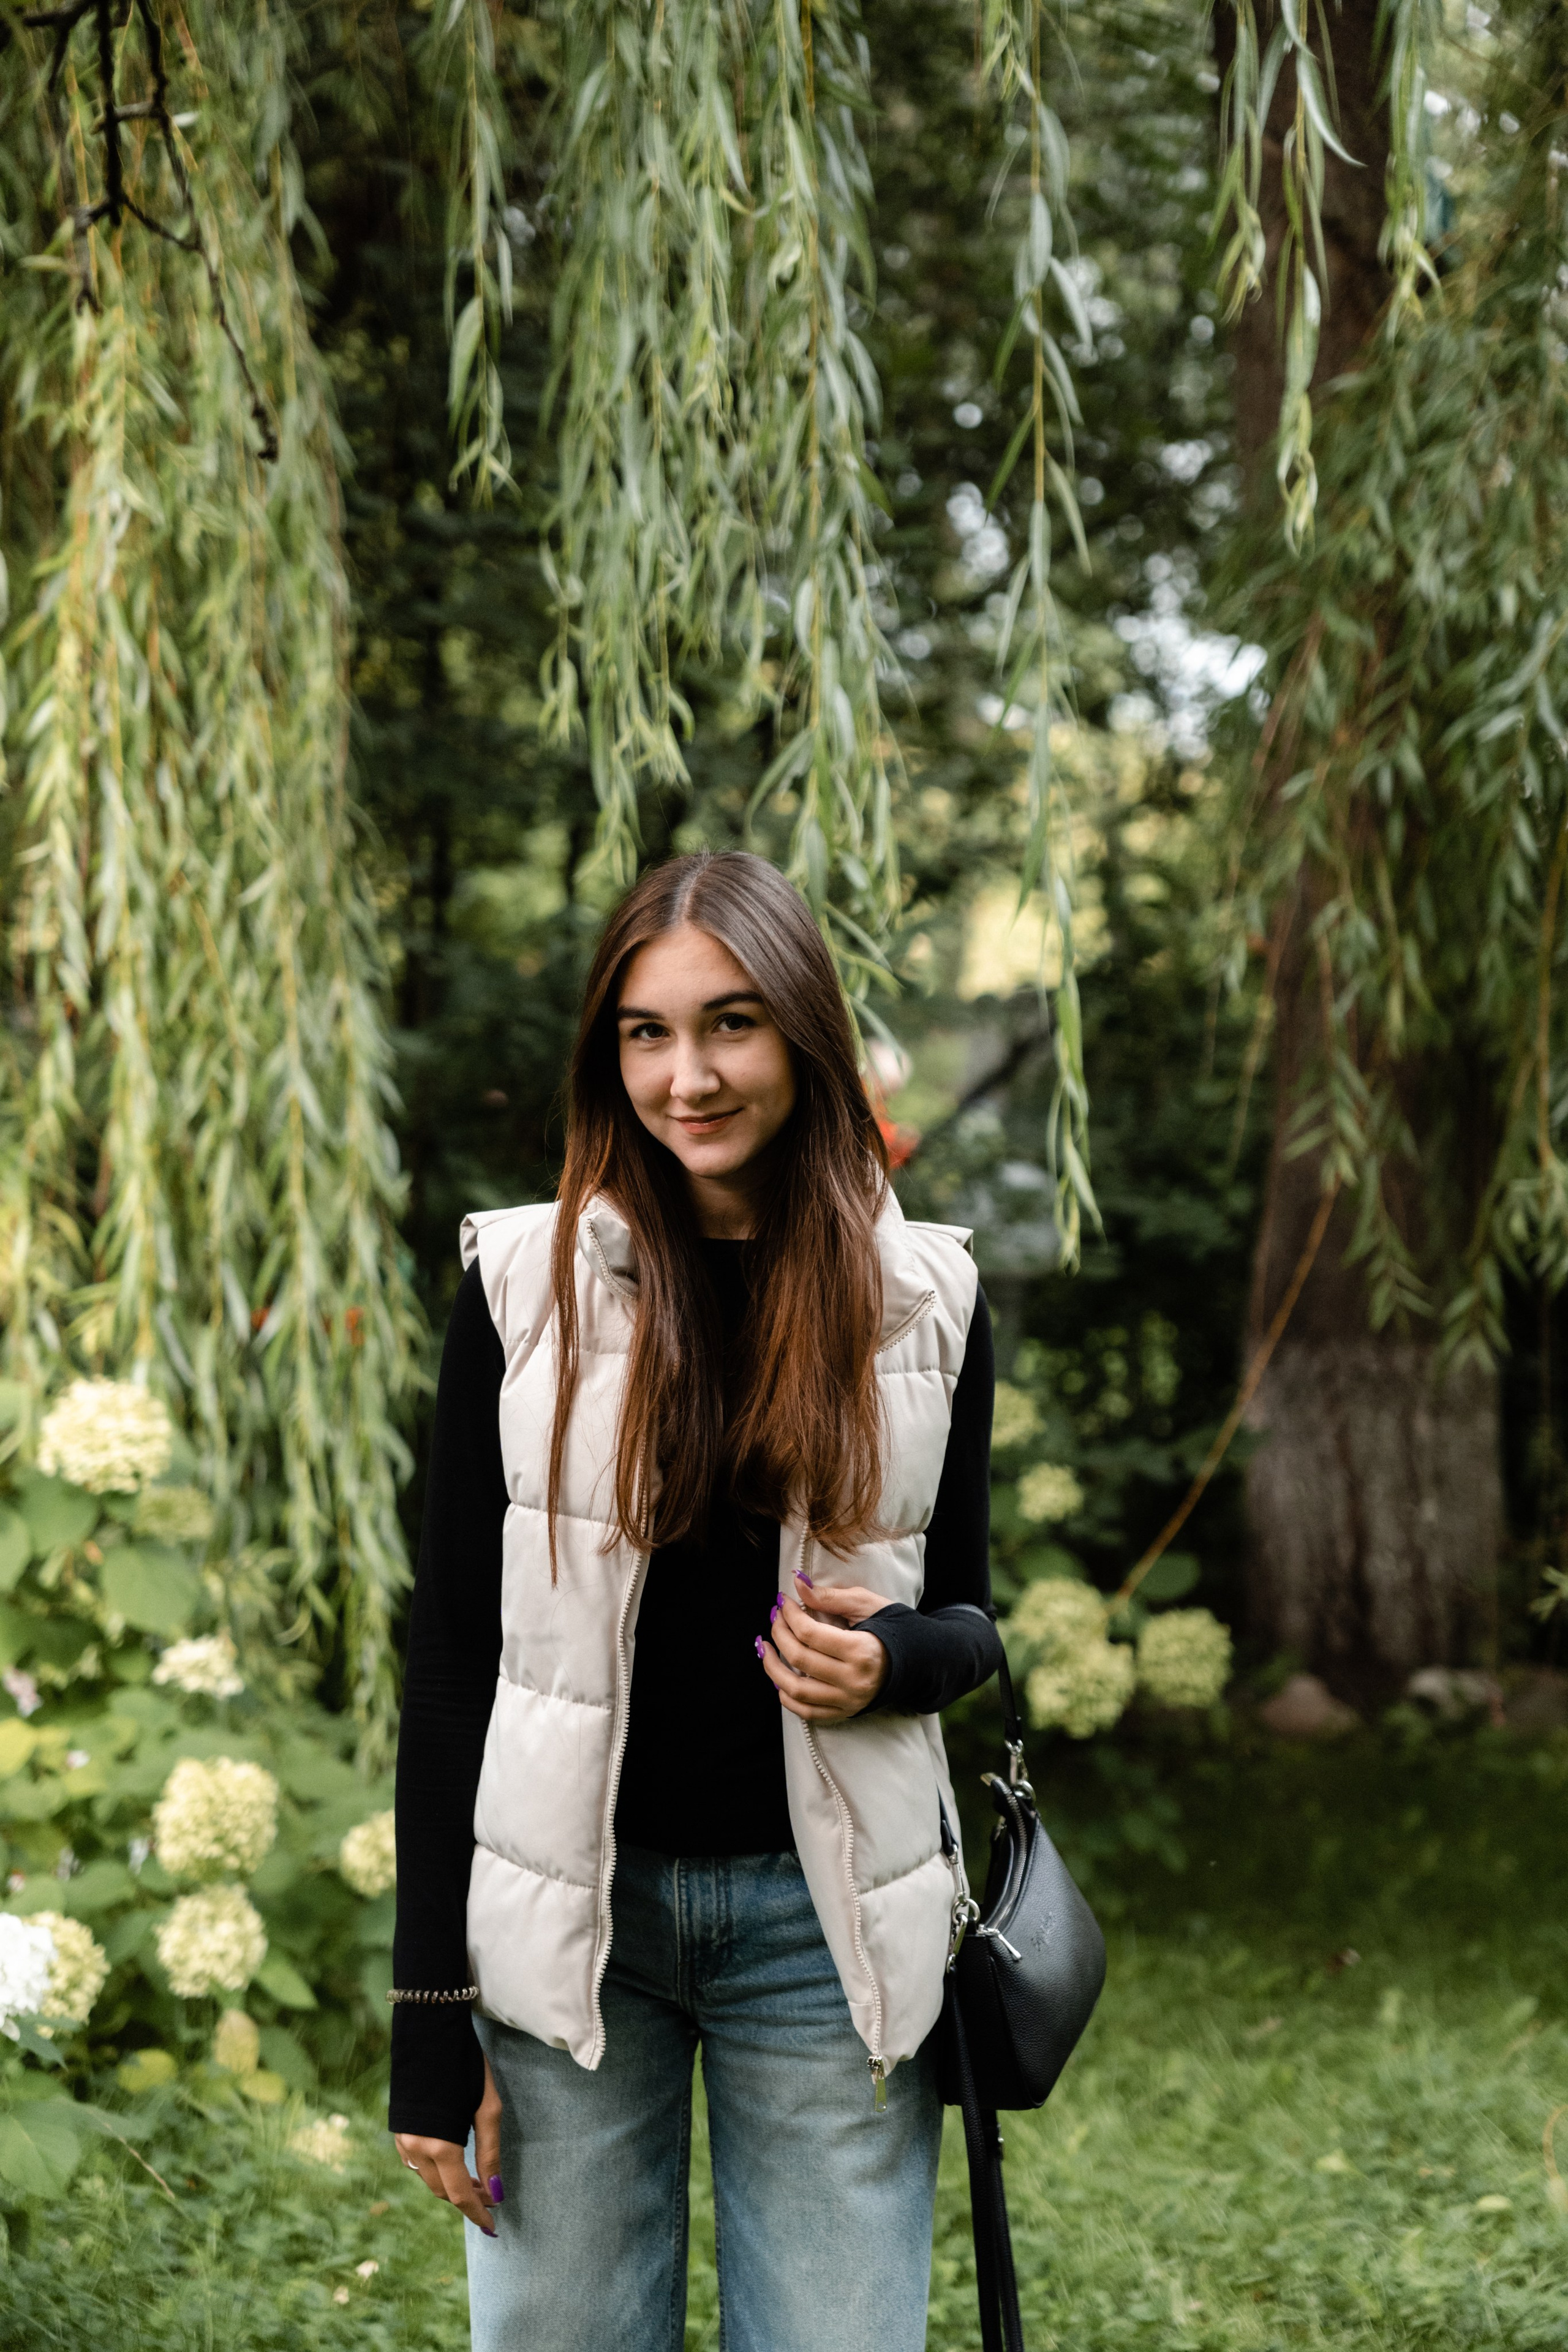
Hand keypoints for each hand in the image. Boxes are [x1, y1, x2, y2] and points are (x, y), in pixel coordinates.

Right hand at [393, 2052, 502, 2235]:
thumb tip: (496, 2193)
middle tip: (490, 2197)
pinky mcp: (398, 2130)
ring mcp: (402, 2140)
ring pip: (428, 2179)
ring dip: (450, 2185)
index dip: (478, 2214)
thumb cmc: (466, 2068)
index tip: (493, 2229)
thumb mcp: (488, 2109)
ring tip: (476, 2181)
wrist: (429, 2033)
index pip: (461, 2194)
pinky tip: (451, 2161)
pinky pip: (416, 2163)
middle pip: (443, 2190)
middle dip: (467, 2199)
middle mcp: (415, 2148)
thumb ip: (490, 2153)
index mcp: (440, 2146)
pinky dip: (435, 2170)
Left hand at [757, 1571, 891, 1723]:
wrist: (917, 1661)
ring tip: (765, 1648)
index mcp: (862, 1651)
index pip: (810, 1634)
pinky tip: (778, 1677)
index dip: (790, 1615)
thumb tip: (798, 1584)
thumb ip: (830, 1596)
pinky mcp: (845, 1713)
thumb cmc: (892, 1627)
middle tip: (774, 1618)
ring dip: (772, 1668)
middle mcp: (855, 1681)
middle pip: (800, 1659)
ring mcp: (849, 1701)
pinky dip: (786, 1696)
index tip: (783, 1601)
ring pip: (797, 1691)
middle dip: (779, 1634)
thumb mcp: (866, 1604)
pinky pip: (807, 1712)